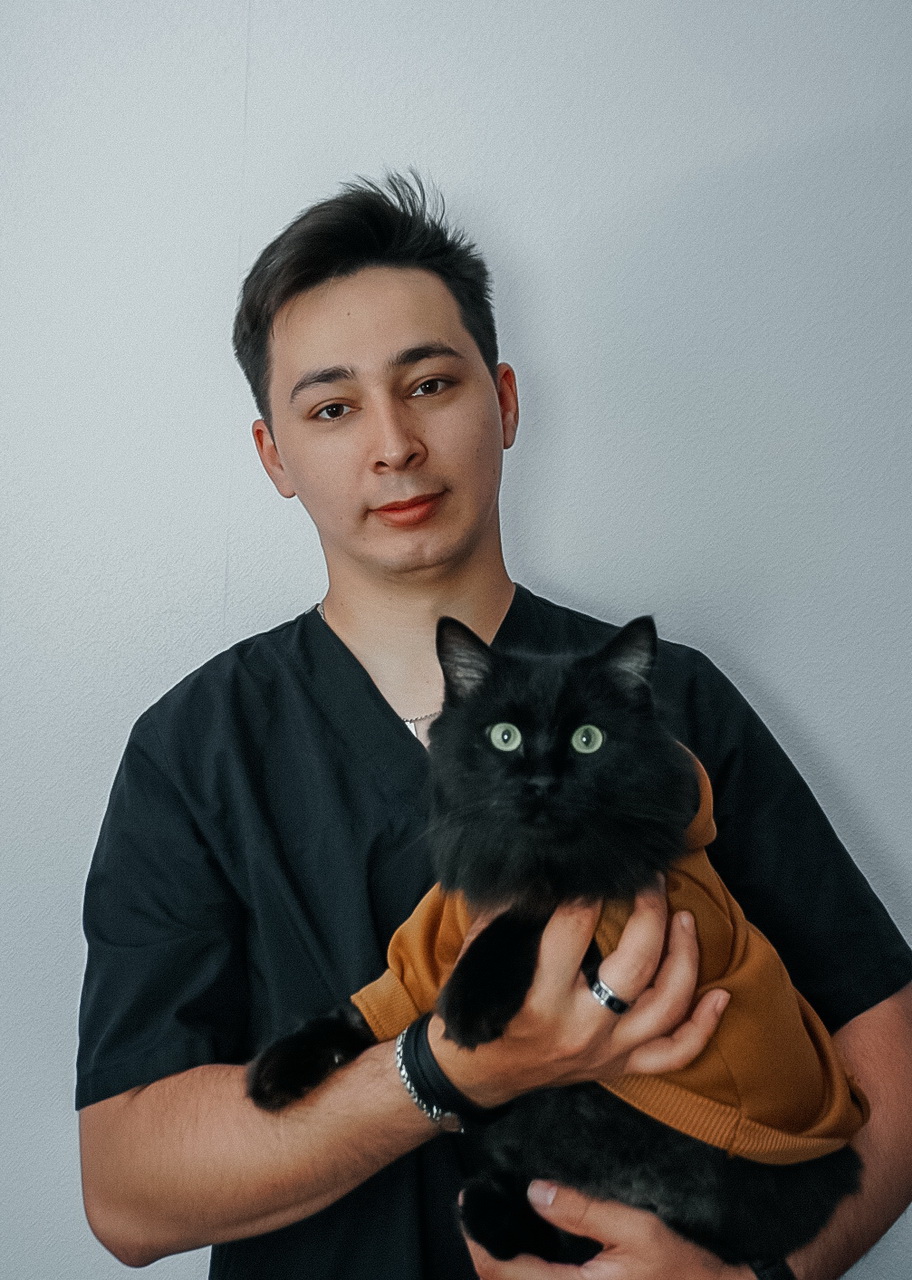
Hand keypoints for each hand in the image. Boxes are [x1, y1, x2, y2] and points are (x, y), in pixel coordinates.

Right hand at [431, 883, 728, 1107]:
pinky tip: (721, 994)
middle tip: (651, 879)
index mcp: (540, 996)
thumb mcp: (481, 953)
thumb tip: (544, 866)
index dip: (590, 889)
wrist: (479, 1075)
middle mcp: (580, 1027)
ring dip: (685, 958)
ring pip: (666, 1006)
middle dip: (650, 912)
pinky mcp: (622, 1067)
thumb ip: (509, 911)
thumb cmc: (477, 1005)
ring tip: (686, 918)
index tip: (602, 864)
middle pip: (636, 965)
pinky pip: (676, 1053)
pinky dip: (704, 1025)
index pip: (575, 928)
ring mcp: (608, 1051)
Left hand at [464, 1181, 752, 1278]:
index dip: (479, 1239)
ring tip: (494, 1223)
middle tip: (474, 1210)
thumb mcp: (637, 1229)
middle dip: (486, 1250)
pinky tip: (525, 1247)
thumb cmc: (683, 1267)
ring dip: (502, 1265)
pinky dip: (523, 1272)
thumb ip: (584, 1210)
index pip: (505, 1274)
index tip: (466, 1203)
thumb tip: (534, 1192)